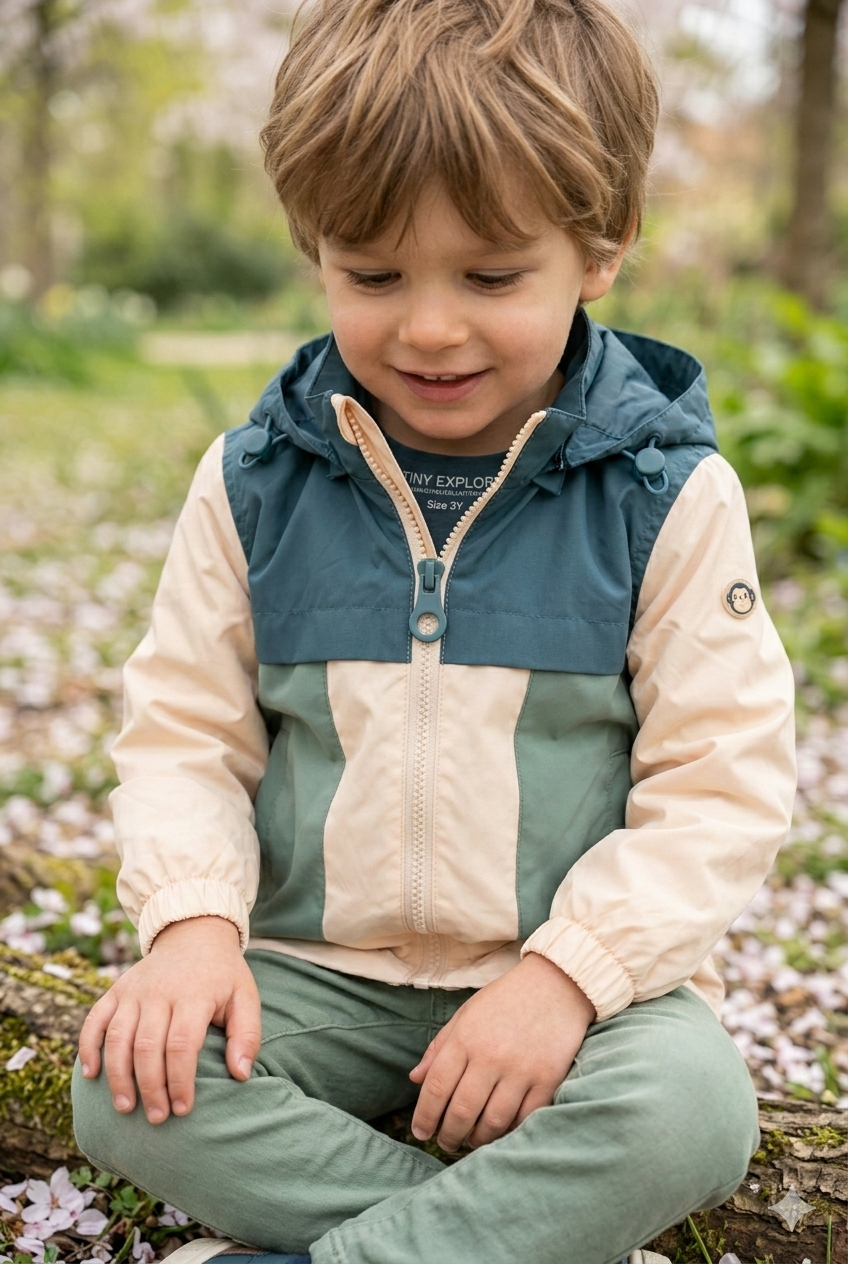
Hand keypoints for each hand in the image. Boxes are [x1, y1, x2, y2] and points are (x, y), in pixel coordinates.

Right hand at [78, 916, 260, 1124]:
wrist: (194, 933)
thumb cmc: (223, 974)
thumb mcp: (245, 996)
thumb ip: (247, 1035)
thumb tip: (241, 1075)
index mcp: (193, 994)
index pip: (182, 1045)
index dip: (180, 1081)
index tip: (183, 1109)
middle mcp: (159, 991)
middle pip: (147, 1047)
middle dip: (150, 1088)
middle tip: (157, 1118)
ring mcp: (134, 990)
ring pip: (117, 1038)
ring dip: (118, 1076)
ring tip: (125, 1108)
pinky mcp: (116, 990)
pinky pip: (95, 1020)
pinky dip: (88, 1047)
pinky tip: (91, 1075)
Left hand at [409, 952, 593, 1151]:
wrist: (557, 984)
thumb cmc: (506, 1000)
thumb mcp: (466, 1014)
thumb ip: (440, 1047)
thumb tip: (415, 1079)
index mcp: (466, 1037)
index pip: (436, 1087)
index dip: (425, 1116)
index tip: (421, 1132)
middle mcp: (491, 1056)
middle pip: (462, 1111)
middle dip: (449, 1135)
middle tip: (446, 1144)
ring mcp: (521, 1069)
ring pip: (493, 1122)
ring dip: (478, 1139)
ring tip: (471, 1141)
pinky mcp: (548, 1079)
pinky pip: (525, 1119)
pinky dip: (510, 1132)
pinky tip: (501, 1132)